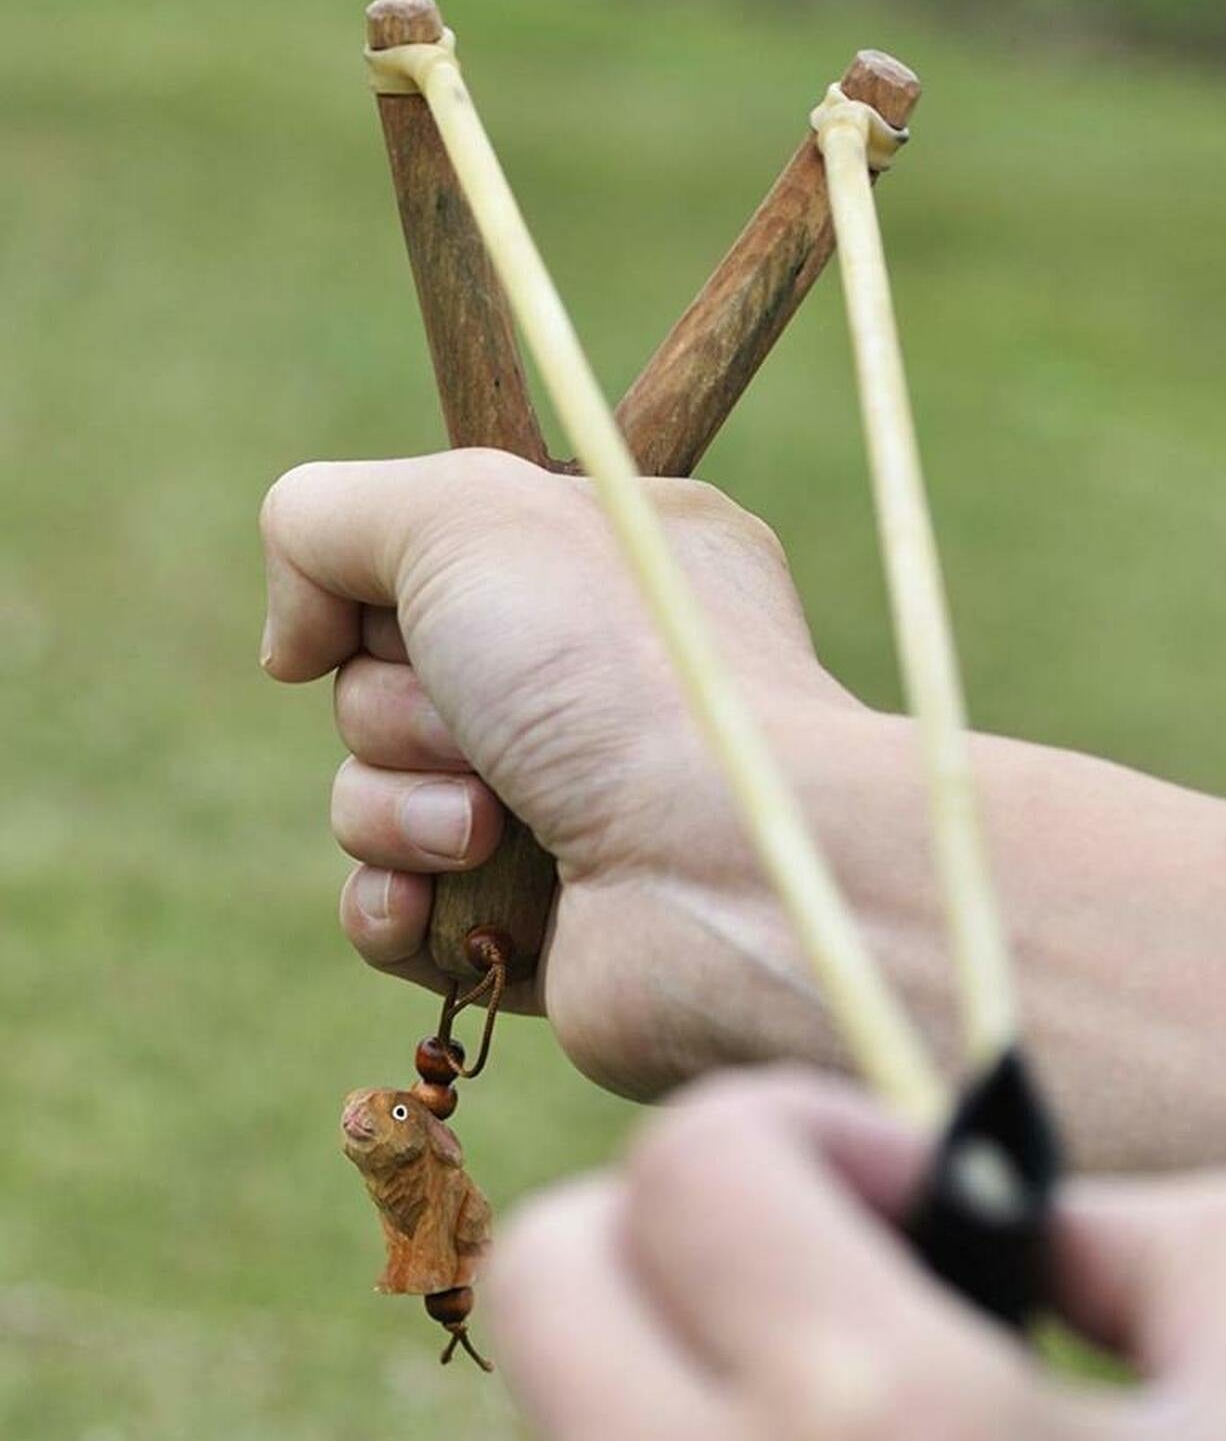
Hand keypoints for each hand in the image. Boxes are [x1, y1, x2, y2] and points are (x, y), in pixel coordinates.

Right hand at [260, 450, 888, 1095]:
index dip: (391, 587)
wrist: (720, 869)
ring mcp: (563, 810)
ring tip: (487, 824)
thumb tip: (291, 648)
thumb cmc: (614, 669)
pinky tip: (431, 901)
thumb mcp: (465, 514)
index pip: (427, 556)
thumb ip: (327, 520)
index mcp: (602, 560)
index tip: (423, 603)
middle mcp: (587, 682)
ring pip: (369, 797)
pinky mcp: (533, 927)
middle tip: (480, 726)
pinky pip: (392, 909)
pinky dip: (393, 906)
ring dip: (396, 809)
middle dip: (394, 710)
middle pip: (377, 680)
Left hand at [489, 1070, 1225, 1440]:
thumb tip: (1037, 1218)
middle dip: (672, 1218)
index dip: (803, 1122)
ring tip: (848, 1427)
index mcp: (876, 1423)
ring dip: (679, 1365)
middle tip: (819, 1261)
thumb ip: (1168, 1237)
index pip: (691, 1155)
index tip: (908, 1194)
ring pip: (567, 1416)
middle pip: (548, 1266)